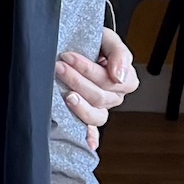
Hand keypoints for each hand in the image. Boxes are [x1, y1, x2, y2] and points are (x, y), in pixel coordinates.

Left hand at [57, 26, 137, 154]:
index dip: (89, 70)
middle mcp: (114, 97)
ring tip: (63, 93)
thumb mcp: (107, 39)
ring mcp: (100, 109)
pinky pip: (91, 132)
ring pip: (96, 115)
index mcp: (124, 79)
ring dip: (79, 105)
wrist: (74, 45)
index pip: (111, 81)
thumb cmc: (93, 42)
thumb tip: (118, 76)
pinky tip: (87, 143)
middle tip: (58, 66)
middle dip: (77, 80)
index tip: (69, 56)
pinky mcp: (86, 117)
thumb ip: (119, 53)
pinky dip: (91, 138)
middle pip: (100, 96)